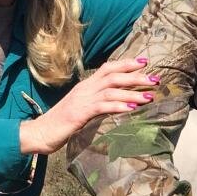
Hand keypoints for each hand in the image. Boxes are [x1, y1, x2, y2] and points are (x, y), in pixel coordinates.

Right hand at [18, 57, 156, 154]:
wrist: (40, 133)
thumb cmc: (61, 124)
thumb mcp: (82, 109)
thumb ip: (96, 103)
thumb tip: (115, 103)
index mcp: (85, 86)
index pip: (108, 68)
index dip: (126, 63)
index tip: (145, 62)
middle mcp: (85, 89)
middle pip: (113, 75)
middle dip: (136, 76)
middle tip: (156, 79)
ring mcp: (82, 100)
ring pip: (111, 89)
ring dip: (132, 91)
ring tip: (150, 96)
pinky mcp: (80, 113)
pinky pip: (102, 106)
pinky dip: (118, 105)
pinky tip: (132, 108)